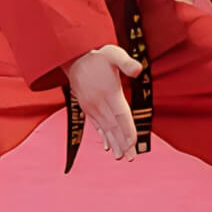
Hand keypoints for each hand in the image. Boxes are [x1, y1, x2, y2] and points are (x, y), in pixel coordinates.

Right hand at [63, 44, 143, 160]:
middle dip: (123, 143)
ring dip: (114, 143)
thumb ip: (126, 62)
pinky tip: (107, 146)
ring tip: (121, 156)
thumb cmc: (96, 55)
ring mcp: (92, 106)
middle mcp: (99, 103)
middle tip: (130, 158)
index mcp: (109, 92)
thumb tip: (138, 69)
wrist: (73, 57)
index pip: (120, 115)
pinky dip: (102, 136)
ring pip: (105, 128)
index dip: (127, 129)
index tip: (132, 143)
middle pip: (113, 126)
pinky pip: (96, 125)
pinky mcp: (86, 107)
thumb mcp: (113, 53)